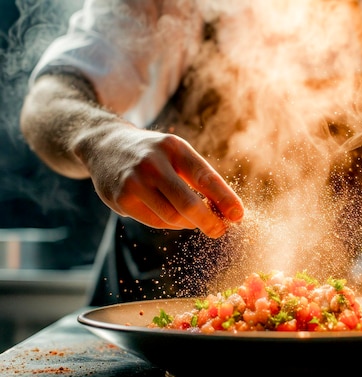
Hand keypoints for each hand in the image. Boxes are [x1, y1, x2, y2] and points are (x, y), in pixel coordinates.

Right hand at [83, 125, 243, 237]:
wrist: (105, 145)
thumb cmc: (154, 154)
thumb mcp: (177, 154)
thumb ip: (201, 179)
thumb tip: (228, 212)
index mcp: (174, 148)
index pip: (205, 176)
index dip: (225, 198)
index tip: (238, 215)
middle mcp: (153, 163)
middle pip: (188, 203)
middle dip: (209, 221)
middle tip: (220, 230)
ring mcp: (134, 181)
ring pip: (172, 217)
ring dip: (189, 223)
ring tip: (195, 219)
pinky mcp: (120, 199)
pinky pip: (155, 222)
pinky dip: (169, 223)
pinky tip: (171, 214)